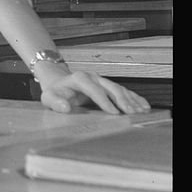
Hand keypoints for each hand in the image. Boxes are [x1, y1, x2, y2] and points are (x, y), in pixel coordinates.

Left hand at [34, 63, 150, 114]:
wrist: (59, 82)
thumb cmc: (55, 92)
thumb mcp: (48, 98)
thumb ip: (55, 102)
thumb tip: (65, 107)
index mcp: (79, 79)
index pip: (93, 89)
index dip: (104, 101)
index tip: (114, 113)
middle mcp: (93, 77)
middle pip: (111, 88)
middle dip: (122, 101)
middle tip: (132, 114)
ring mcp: (102, 80)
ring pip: (119, 89)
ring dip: (131, 100)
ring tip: (141, 112)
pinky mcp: (107, 85)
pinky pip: (123, 91)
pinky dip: (134, 98)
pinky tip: (143, 106)